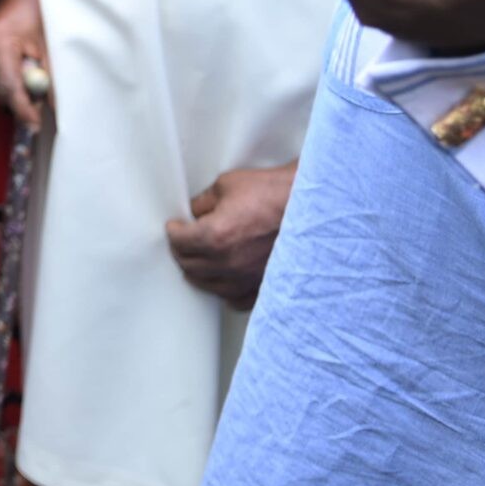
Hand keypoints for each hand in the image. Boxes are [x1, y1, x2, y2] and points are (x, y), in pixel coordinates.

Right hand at [0, 0, 49, 129]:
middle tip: (43, 105)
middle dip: (22, 102)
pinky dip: (8, 81)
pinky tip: (19, 67)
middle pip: (0, 91)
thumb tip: (53, 108)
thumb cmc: (39, 11)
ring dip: (16, 91)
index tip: (37, 125)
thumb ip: (49, 77)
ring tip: (33, 76)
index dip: (23, 109)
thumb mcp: (48, 45)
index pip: (9, 86)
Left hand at [165, 162, 296, 310]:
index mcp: (215, 236)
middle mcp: (229, 263)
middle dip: (182, 252)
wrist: (312, 206)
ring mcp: (248, 279)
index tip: (174, 228)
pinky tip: (225, 280)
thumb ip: (204, 203)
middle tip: (183, 243)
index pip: (178, 243)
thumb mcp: (227, 186)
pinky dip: (226, 291)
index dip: (173, 232)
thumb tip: (194, 212)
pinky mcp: (266, 286)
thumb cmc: (274, 193)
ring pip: (210, 286)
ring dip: (201, 273)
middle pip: (190, 267)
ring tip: (201, 260)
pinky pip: (237, 300)